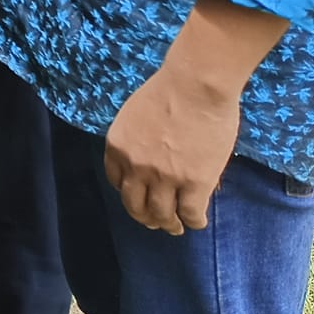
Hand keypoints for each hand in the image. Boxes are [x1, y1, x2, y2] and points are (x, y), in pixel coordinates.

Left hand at [104, 62, 240, 233]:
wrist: (196, 85)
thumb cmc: (168, 90)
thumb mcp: (135, 116)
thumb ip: (136, 140)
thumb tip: (148, 156)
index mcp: (117, 147)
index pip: (117, 181)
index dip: (129, 193)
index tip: (138, 197)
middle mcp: (135, 166)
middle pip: (135, 205)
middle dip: (144, 217)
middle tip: (154, 222)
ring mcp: (165, 177)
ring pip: (162, 215)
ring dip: (168, 225)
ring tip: (175, 227)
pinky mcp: (194, 183)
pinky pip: (190, 214)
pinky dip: (193, 222)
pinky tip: (197, 221)